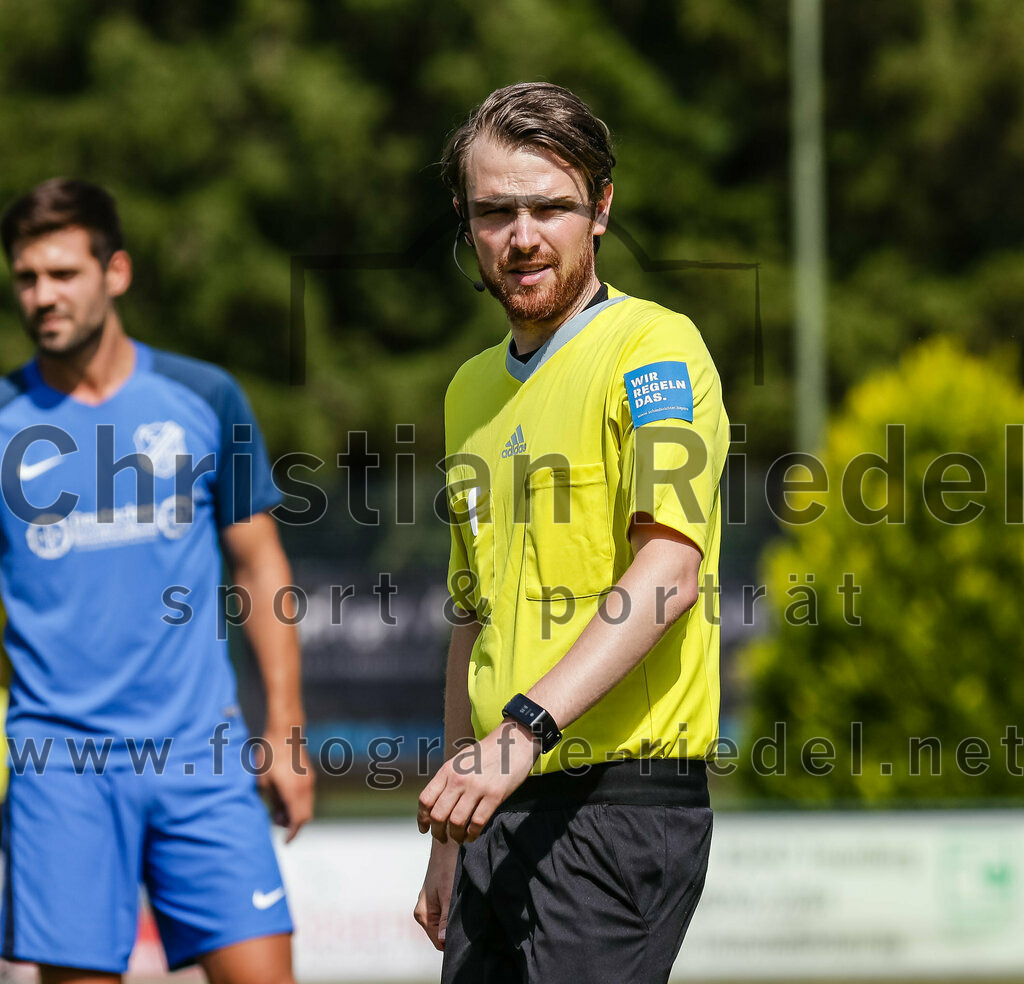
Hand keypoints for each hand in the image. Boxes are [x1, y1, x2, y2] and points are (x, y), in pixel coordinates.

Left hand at [257, 725, 314, 841]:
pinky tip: (284, 798)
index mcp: (293, 792)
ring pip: (308, 806)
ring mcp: (309, 781)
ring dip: (296, 813)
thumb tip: (278, 815)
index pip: (298, 821)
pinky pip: (307, 797)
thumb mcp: (264, 781)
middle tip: (277, 822)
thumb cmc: (271, 756)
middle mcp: (305, 788)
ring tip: (278, 810)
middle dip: (294, 825)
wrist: (285, 733)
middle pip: (306, 816)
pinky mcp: (309, 775)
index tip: (285, 841)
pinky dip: (299, 803)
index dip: (292, 833)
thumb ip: (273, 801)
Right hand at [413, 837, 459, 949]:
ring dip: (458, 920)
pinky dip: (457, 911)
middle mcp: (425, 912)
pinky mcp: (438, 898)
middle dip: (456, 930)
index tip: (468, 935)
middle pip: (442, 936)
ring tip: (469, 909)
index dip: (453, 942)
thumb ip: (445, 919)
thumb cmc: (448, 865)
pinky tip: (467, 903)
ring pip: (446, 924)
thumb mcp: (449, 894)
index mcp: (423, 915)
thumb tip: (443, 942)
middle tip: (471, 920)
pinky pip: (448, 914)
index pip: (438, 944)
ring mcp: (431, 905)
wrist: (449, 841)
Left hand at [417, 720, 539, 843]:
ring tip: (458, 838)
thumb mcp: (461, 760)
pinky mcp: (494, 795)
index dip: (422, 818)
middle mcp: (459, 779)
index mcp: (448, 769)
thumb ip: (448, 779)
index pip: (426, 799)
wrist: (514, 741)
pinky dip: (472, 834)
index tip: (424, 828)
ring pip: (456, 822)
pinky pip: (477, 823)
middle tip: (442, 838)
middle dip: (437, 832)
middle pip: (438, 815)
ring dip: (455, 836)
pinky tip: (472, 835)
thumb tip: (437, 805)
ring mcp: (477, 787)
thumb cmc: (487, 753)